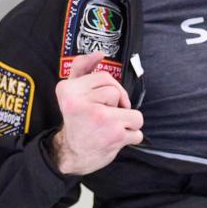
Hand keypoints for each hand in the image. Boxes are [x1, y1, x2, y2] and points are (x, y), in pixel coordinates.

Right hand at [52, 52, 142, 175]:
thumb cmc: (76, 121)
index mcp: (69, 89)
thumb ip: (82, 68)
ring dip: (127, 122)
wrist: (73, 153)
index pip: (105, 77)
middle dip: (117, 105)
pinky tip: (115, 139)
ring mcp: (101, 118)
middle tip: (102, 117)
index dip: (108, 89)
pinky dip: (131, 137)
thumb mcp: (71, 91)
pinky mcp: (115, 134)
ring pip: (132, 111)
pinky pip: (137, 130)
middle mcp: (82, 102)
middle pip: (117, 92)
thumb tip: (99, 53)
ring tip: (111, 127)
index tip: (98, 102)